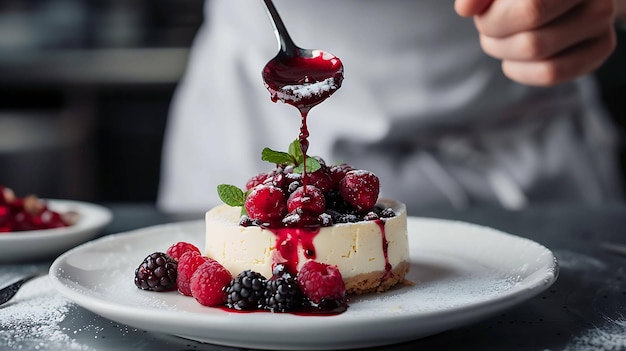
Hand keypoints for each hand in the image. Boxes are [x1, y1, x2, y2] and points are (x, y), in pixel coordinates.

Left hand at [455, 0, 617, 85]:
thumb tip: (465, 9)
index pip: (529, 10)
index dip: (493, 20)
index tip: (479, 14)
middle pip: (530, 39)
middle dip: (495, 37)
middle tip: (489, 26)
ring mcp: (601, 22)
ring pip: (539, 55)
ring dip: (504, 52)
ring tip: (501, 38)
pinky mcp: (601, 48)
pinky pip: (552, 73)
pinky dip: (520, 70)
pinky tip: (512, 59)